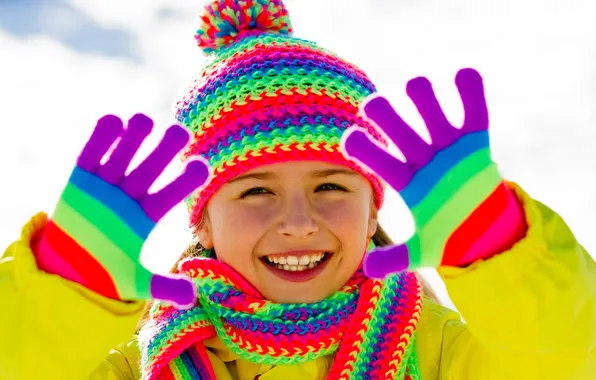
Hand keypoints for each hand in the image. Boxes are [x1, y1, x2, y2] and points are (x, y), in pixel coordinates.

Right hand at [34, 114, 209, 306]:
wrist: (67, 271)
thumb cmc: (104, 274)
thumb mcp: (135, 282)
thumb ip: (162, 287)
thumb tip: (192, 297)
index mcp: (145, 216)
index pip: (169, 195)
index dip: (184, 181)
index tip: (202, 167)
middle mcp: (129, 197)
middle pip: (150, 169)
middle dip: (163, 151)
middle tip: (180, 132)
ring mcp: (105, 187)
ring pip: (123, 157)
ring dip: (133, 139)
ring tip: (145, 121)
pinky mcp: (80, 180)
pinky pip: (91, 156)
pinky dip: (101, 140)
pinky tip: (113, 121)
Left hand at [342, 68, 503, 278]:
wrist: (485, 234)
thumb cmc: (449, 237)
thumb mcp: (422, 250)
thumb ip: (395, 258)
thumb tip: (366, 270)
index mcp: (408, 182)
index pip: (381, 163)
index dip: (366, 151)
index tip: (347, 140)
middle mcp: (424, 161)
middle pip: (401, 134)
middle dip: (388, 119)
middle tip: (372, 105)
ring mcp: (449, 150)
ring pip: (432, 118)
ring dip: (424, 100)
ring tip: (415, 84)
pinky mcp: (476, 144)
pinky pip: (474, 114)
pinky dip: (470, 95)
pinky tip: (463, 75)